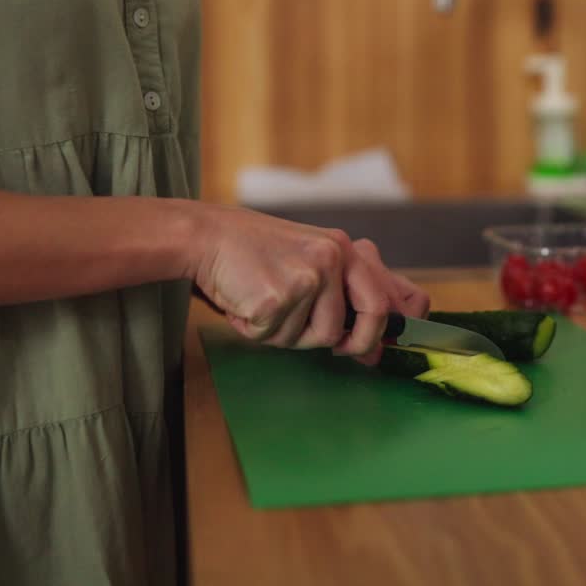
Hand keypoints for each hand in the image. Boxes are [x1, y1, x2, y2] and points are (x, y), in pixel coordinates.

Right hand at [190, 206, 428, 363]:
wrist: (207, 236)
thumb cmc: (256, 251)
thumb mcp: (310, 258)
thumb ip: (342, 293)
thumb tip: (373, 347)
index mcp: (341, 249)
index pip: (379, 302)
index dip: (374, 335)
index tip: (364, 349)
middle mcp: (329, 260)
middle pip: (341, 330)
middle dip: (337, 346)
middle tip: (324, 344)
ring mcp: (303, 279)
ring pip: (305, 339)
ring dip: (282, 333)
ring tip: (263, 302)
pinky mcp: (275, 299)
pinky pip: (272, 337)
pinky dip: (255, 330)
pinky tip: (244, 301)